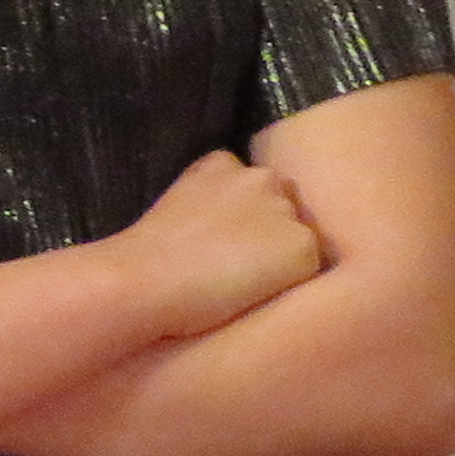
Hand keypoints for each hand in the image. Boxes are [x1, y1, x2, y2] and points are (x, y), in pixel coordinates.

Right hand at [125, 148, 326, 331]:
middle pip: (281, 205)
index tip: (219, 238)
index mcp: (224, 164)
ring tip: (242, 280)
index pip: (248, 184)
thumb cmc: (147, 254)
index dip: (240, 215)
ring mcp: (286, 212)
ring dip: (281, 254)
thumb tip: (225, 223)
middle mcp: (262, 178)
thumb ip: (208, 198)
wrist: (146, 278)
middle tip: (233, 262)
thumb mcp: (173, 203)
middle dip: (266, 230)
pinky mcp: (303, 247)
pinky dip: (288, 282)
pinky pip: (308, 267)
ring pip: (297, 235)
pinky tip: (252, 291)